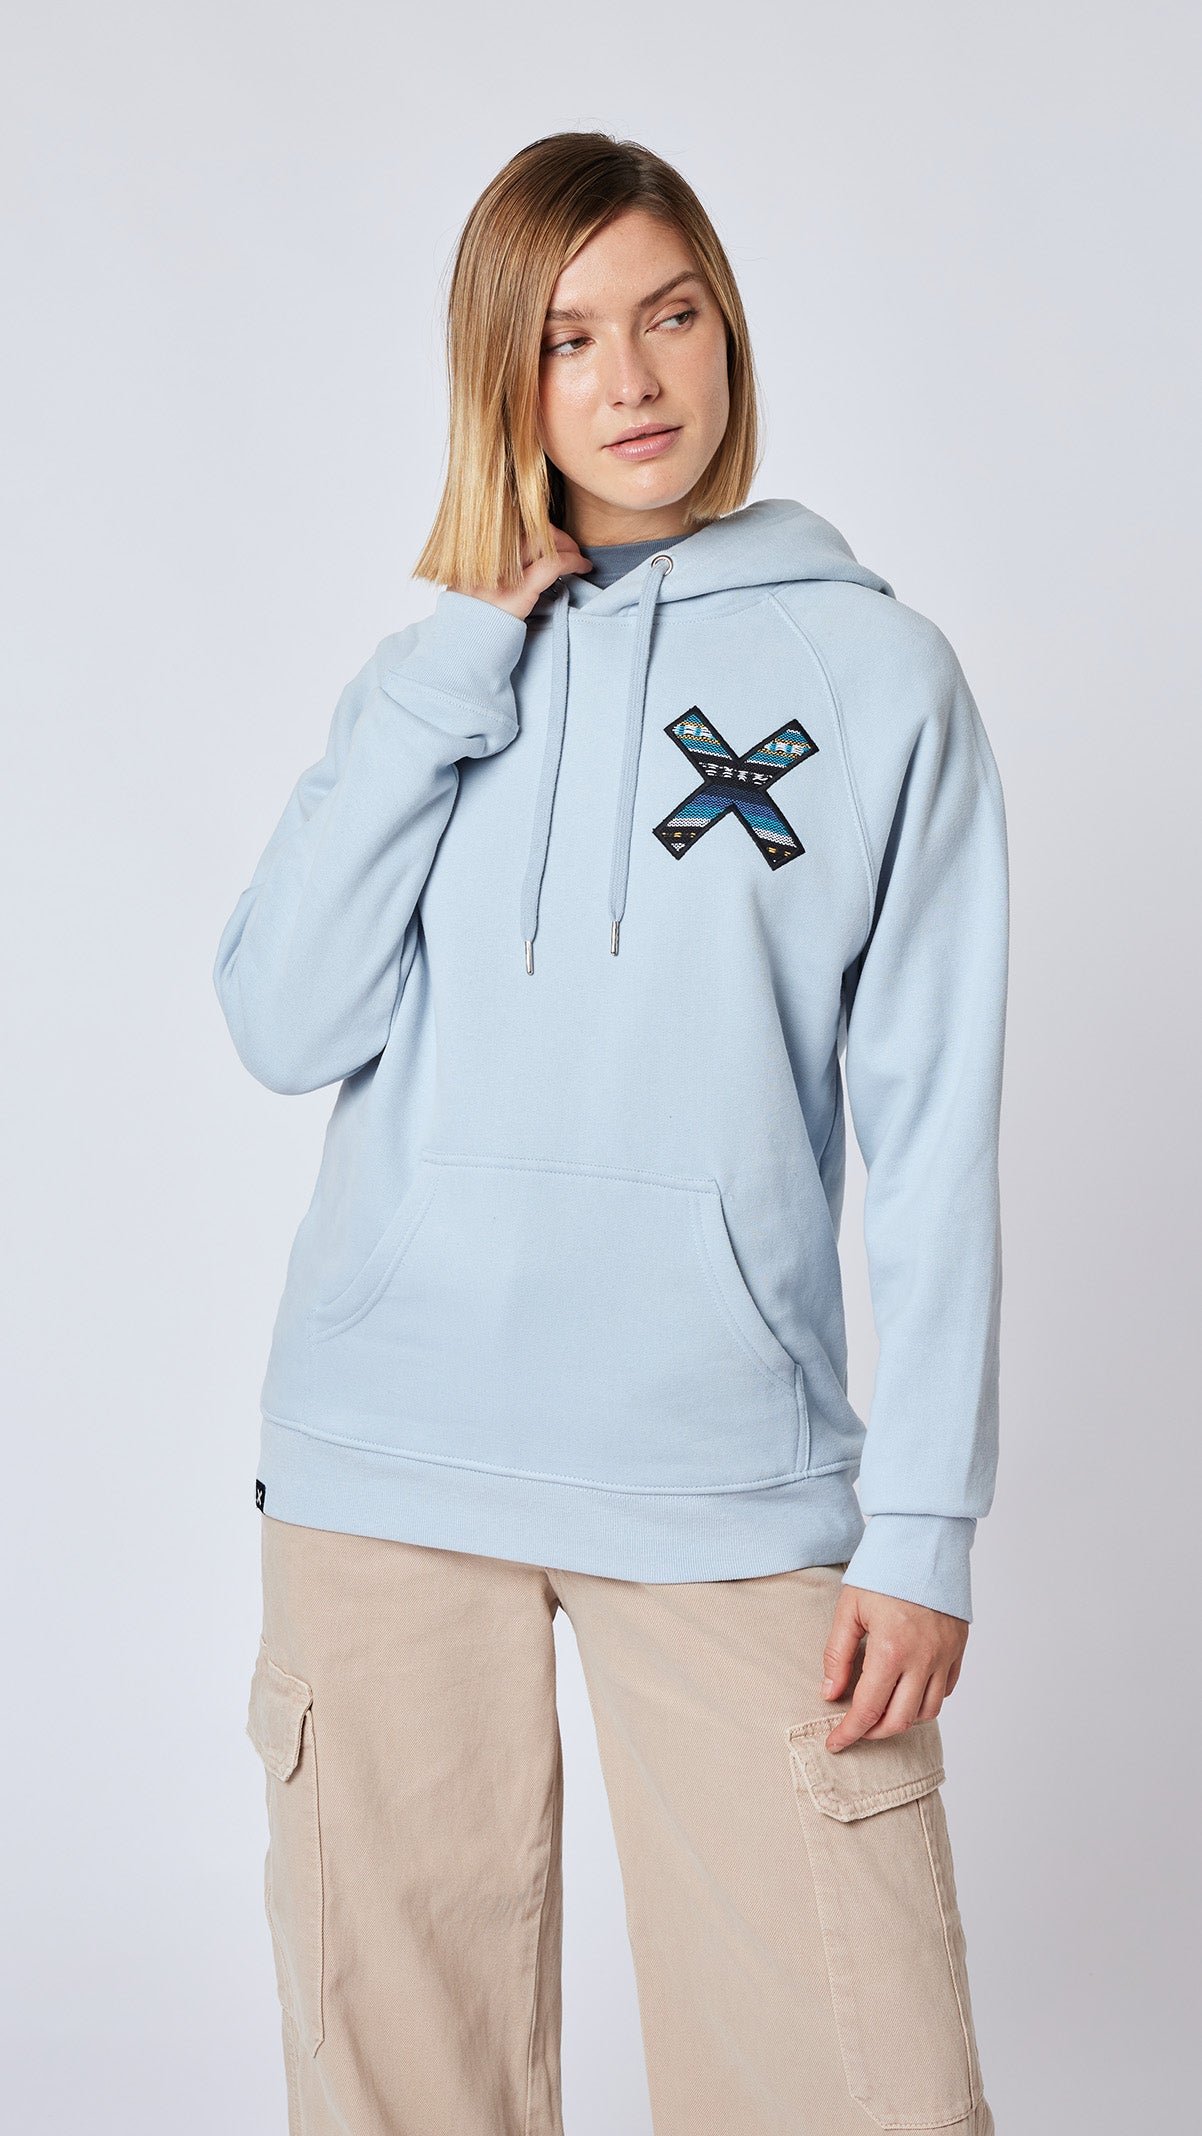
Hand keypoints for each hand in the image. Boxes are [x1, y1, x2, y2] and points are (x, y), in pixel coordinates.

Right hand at [458, 524, 592, 620]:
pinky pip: (554, 564)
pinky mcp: (521, 589)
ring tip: (576, 556)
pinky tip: (583, 567)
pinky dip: (573, 561)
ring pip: (544, 540)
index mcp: (476, 547)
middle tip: (566, 545)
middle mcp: (489, 554)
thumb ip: (484, 561)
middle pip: (529, 526)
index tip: (546, 536)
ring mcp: (504, 570)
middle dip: (553, 533)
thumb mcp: (466, 578)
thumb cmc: (467, 615)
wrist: (462, 643)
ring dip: (566, 544)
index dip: (534, 524)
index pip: (511, 522)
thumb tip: (510, 551)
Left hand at [820, 1583, 967, 1750]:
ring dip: (902, 1719)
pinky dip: (926, 1699)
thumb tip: (829, 1693)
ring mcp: (945, 1656)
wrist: (924, 1541)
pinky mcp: (958, 1648)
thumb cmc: (884, 1571)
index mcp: (891, 1651)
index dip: (849, 1732)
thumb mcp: (849, 1609)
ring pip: (927, 1711)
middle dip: (875, 1732)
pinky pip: (946, 1689)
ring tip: (882, 1710)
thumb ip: (837, 1654)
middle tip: (856, 1729)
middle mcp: (923, 1660)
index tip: (835, 1744)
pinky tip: (908, 1690)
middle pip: (900, 1721)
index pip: (868, 1709)